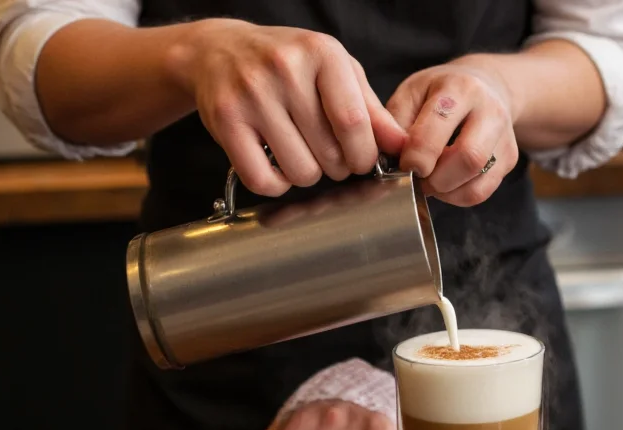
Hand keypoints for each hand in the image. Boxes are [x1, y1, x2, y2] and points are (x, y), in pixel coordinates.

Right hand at [171, 20, 406, 195]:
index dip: (364, 155)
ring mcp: (252, 95)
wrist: (219, 50)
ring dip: (307, 175)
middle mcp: (285, 70)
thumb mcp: (336, 72)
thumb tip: (403, 146)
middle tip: (327, 153)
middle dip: (338, 166)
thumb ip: (371, 110)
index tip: (362, 161)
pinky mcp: (225, 121)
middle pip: (330, 153)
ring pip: (300, 171)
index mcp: (321, 54)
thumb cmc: (288, 63)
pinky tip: (277, 167)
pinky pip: (262, 180)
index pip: (354, 122)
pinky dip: (276, 185)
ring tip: (301, 154)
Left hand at [387, 58, 518, 206]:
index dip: (416, 157)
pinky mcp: (510, 158)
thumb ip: (396, 124)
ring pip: (478, 181)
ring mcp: (505, 135)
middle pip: (469, 158)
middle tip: (418, 177)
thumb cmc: (439, 92)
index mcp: (460, 88)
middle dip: (435, 179)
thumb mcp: (411, 93)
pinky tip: (446, 183)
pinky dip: (458, 196)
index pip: (438, 131)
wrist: (483, 85)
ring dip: (446, 191)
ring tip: (430, 180)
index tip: (404, 165)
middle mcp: (490, 109)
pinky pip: (482, 191)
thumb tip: (393, 160)